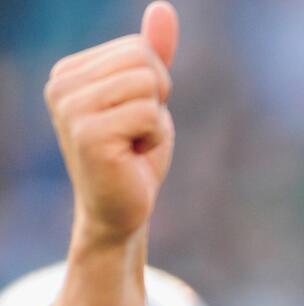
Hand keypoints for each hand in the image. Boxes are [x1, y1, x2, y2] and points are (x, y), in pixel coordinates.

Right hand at [44, 1, 178, 246]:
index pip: (140, 48)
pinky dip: (155, 139)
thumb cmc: (135, 153)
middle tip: (135, 133)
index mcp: (70, 71)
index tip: (133, 117)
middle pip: (145, 62)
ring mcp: (70, 109)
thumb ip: (153, 52)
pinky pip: (150, 114)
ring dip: (155, 122)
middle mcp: (61, 85)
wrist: (121, 209)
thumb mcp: (149, 96)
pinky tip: (131, 157)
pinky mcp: (87, 135)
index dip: (155, 85)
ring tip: (132, 144)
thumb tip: (163, 7)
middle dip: (157, 100)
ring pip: (150, 86)